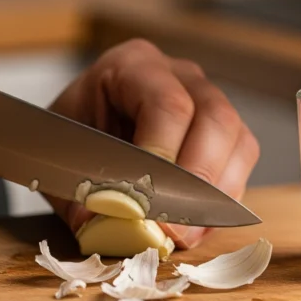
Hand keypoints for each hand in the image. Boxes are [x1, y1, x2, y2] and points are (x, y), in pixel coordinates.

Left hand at [46, 39, 259, 249]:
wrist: (75, 137)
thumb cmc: (69, 140)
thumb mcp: (60, 163)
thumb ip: (82, 196)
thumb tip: (111, 227)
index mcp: (134, 66)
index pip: (167, 105)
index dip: (163, 155)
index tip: (147, 201)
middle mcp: (180, 76)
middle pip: (216, 118)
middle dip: (198, 179)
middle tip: (174, 226)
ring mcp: (208, 100)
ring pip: (237, 142)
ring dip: (215, 196)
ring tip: (182, 234)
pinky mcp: (223, 133)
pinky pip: (240, 164)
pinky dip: (220, 201)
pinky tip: (192, 227)